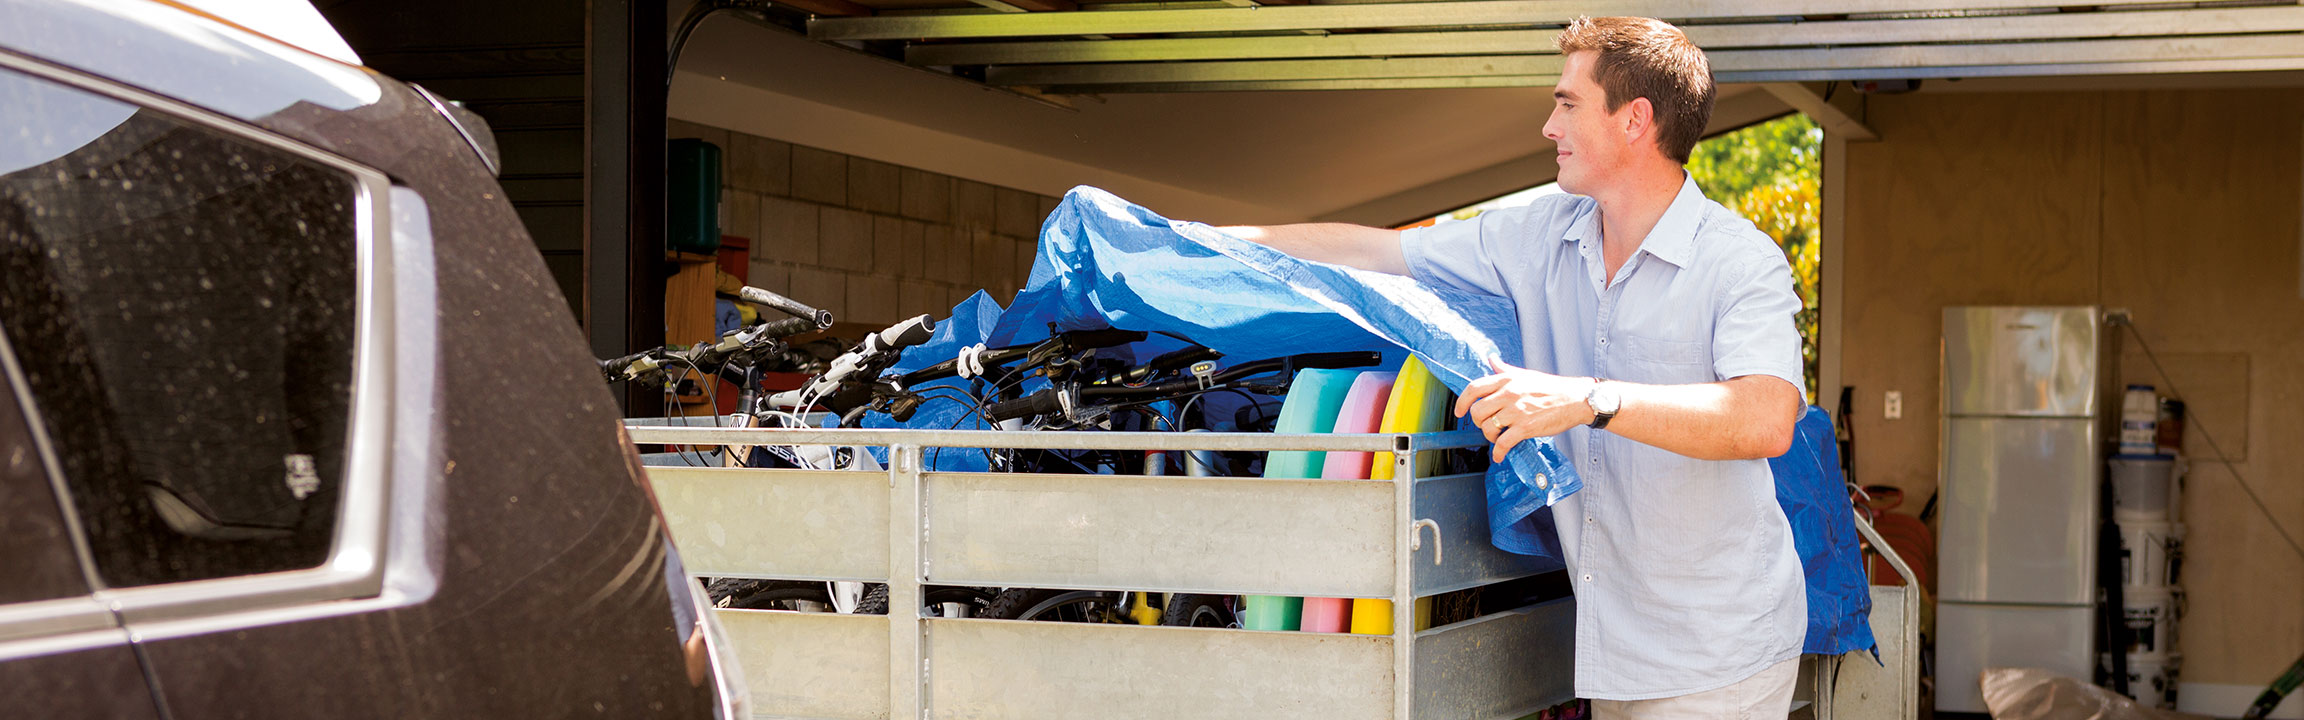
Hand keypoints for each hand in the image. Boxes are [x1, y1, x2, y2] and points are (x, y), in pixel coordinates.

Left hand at [1455, 357, 1595, 463]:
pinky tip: (1499, 455)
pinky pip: (1503, 443)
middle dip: (1478, 423)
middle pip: (1477, 411)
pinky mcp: (1525, 427)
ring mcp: (1516, 411)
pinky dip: (1498, 452)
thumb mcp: (1525, 374)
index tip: (1459, 412)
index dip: (1462, 402)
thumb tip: (1491, 359)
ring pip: (1488, 428)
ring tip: (1497, 437)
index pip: (1474, 389)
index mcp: (1506, 379)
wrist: (1576, 399)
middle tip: (1486, 426)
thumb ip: (1505, 370)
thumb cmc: (1551, 387)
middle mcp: (1508, 393)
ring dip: (1489, 437)